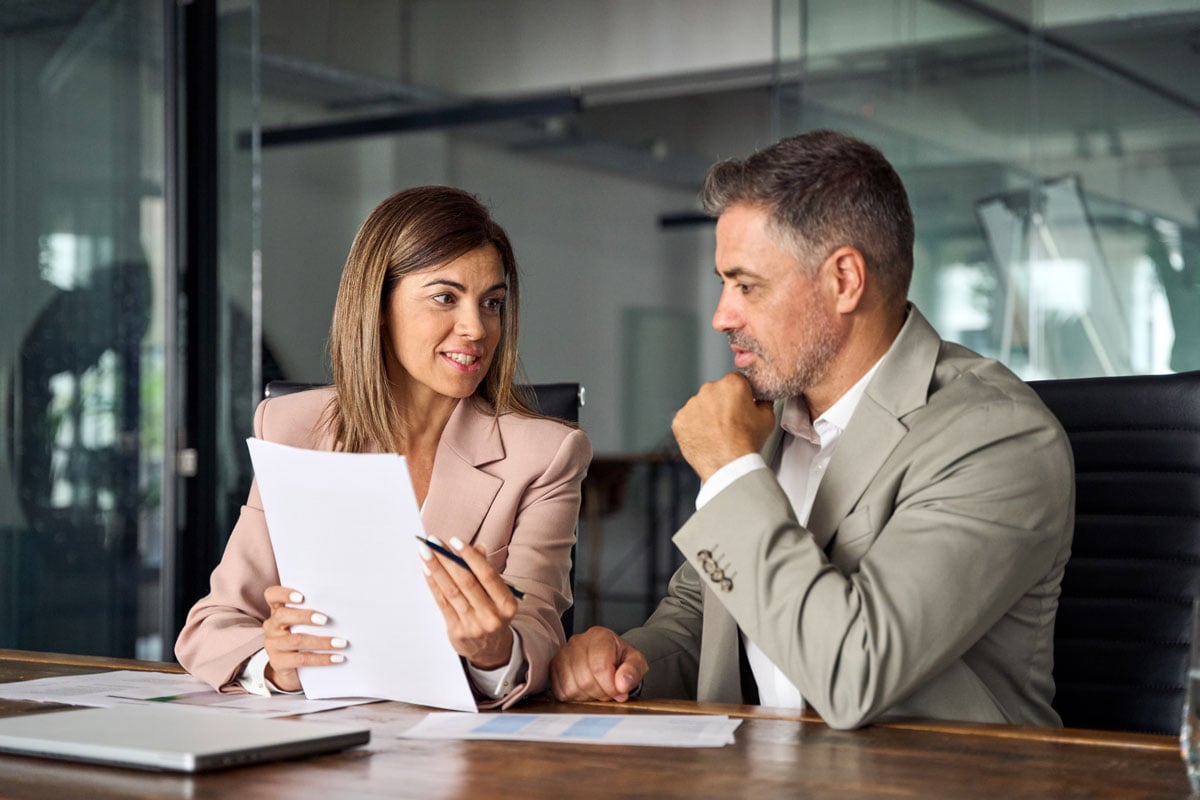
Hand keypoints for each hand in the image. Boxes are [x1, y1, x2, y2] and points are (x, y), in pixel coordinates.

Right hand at [261, 586, 347, 691]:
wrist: (292, 671)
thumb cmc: (304, 640)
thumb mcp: (306, 625)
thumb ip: (316, 614)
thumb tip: (342, 609)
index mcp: (278, 611)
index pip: (272, 595)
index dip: (284, 593)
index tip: (301, 596)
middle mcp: (272, 626)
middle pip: (282, 616)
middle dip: (305, 616)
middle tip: (325, 619)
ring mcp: (272, 645)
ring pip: (296, 640)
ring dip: (322, 641)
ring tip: (341, 643)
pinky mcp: (277, 662)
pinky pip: (301, 659)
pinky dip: (322, 658)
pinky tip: (337, 658)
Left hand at [420, 536, 518, 669]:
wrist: (492, 650)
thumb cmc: (494, 613)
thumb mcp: (499, 594)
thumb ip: (487, 572)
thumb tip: (477, 547)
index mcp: (507, 604)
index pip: (487, 575)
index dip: (470, 557)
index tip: (454, 541)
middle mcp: (491, 616)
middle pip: (466, 582)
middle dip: (448, 559)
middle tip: (433, 541)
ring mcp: (473, 625)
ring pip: (452, 591)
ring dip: (436, 569)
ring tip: (425, 552)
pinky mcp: (457, 631)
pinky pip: (442, 603)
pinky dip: (433, 584)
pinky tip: (426, 570)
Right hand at [549, 626, 647, 701]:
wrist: (608, 657)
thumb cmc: (621, 660)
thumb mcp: (636, 663)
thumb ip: (633, 672)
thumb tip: (622, 684)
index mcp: (600, 636)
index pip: (600, 666)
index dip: (611, 686)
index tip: (619, 691)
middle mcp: (578, 642)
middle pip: (585, 679)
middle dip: (600, 693)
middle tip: (609, 691)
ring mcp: (563, 654)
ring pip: (571, 687)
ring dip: (587, 696)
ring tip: (597, 689)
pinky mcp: (553, 667)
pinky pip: (560, 691)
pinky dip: (574, 697)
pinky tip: (585, 690)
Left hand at [672, 372, 775, 481]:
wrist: (729, 465)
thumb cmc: (746, 443)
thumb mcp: (767, 418)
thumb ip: (763, 402)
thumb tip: (762, 400)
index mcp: (732, 384)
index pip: (736, 381)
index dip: (740, 395)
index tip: (740, 405)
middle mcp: (709, 390)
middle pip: (716, 392)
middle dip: (721, 404)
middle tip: (730, 423)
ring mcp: (692, 404)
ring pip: (700, 406)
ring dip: (706, 415)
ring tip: (717, 433)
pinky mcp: (679, 419)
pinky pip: (687, 420)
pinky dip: (694, 427)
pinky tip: (706, 437)